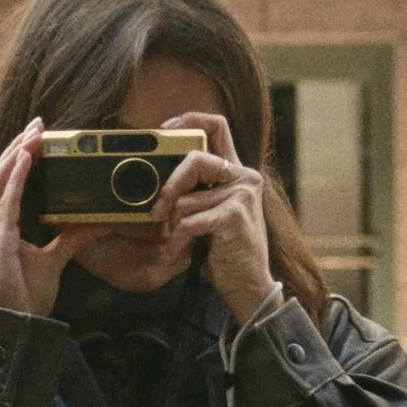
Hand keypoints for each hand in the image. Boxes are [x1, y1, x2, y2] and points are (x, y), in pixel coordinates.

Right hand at [0, 118, 89, 314]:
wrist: (14, 325)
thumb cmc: (24, 298)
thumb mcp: (54, 261)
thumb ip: (71, 239)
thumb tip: (96, 222)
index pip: (3, 183)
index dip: (17, 157)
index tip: (35, 137)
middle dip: (17, 146)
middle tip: (37, 124)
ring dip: (15, 154)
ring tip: (33, 134)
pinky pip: (4, 202)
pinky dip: (15, 178)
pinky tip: (26, 159)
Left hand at [152, 113, 273, 321]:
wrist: (249, 286)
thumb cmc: (225, 253)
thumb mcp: (209, 215)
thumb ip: (195, 193)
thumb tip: (158, 184)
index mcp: (237, 173)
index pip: (218, 126)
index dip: (189, 120)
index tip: (165, 130)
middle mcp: (244, 177)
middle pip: (195, 157)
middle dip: (169, 185)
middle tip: (156, 210)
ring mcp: (242, 195)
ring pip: (185, 199)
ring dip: (172, 227)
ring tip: (175, 243)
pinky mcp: (234, 214)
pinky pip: (188, 221)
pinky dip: (178, 240)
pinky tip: (179, 253)